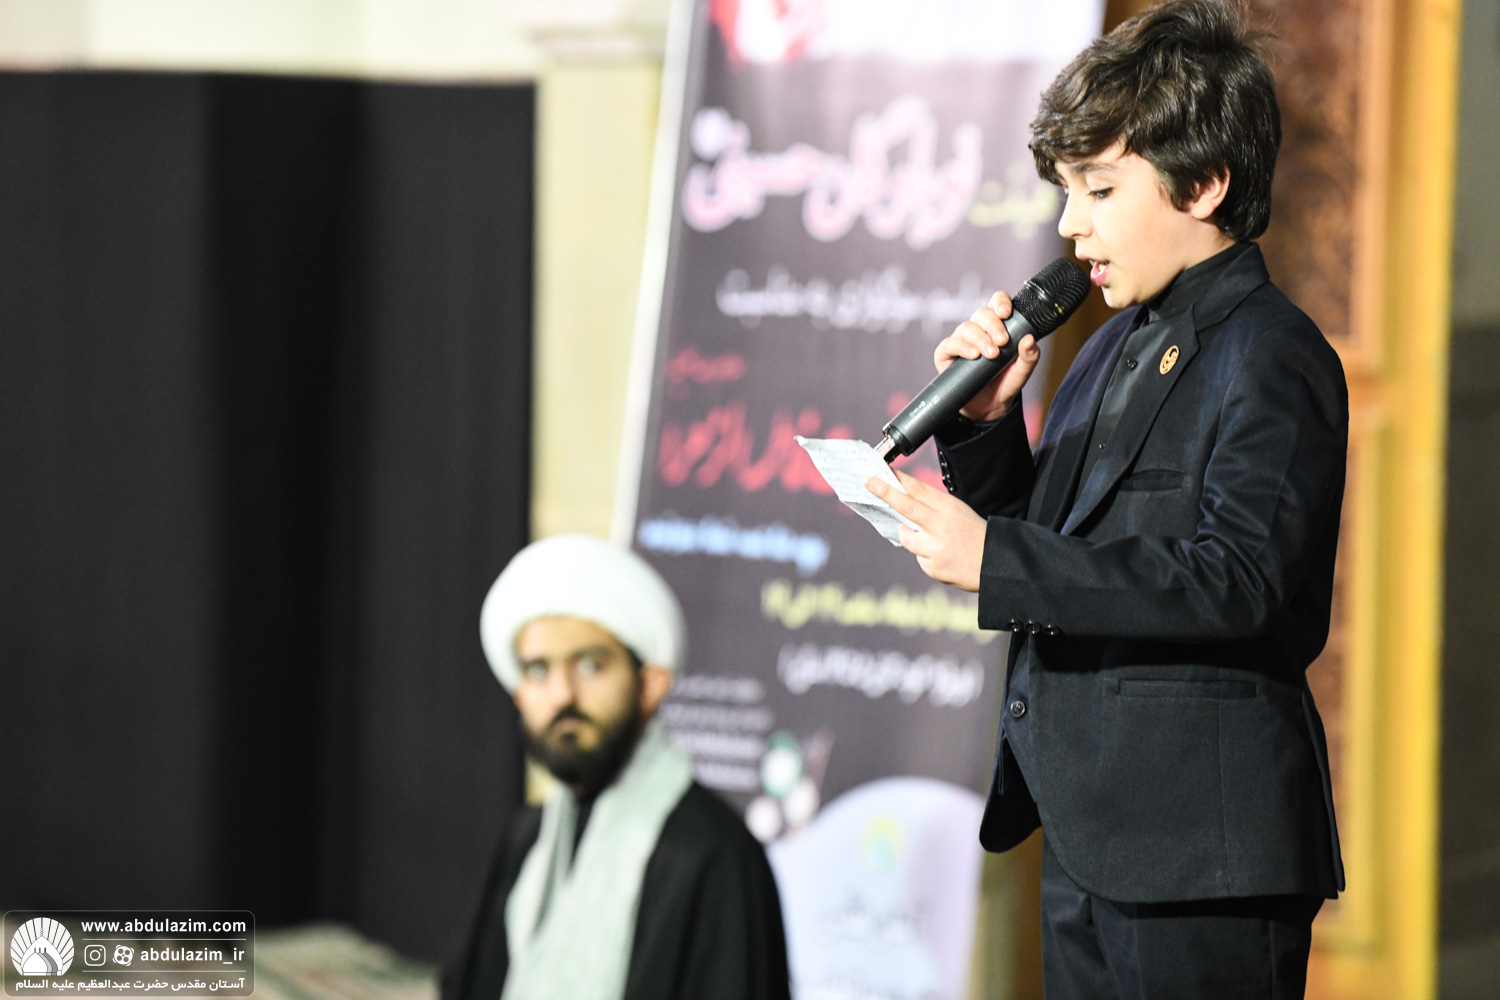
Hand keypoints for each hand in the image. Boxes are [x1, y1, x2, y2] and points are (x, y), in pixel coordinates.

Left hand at [867, 470, 986, 591]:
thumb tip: (902, 501)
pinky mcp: (933, 567)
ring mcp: (935, 548)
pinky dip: (926, 556)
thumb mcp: (959, 512)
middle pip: (906, 506)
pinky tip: (943, 557)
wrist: (995, 565)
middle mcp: (941, 526)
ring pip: (907, 536)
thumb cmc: (975, 535)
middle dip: (885, 492)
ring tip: (934, 540)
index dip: (898, 479)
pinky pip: (919, 557)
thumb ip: (932, 508)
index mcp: (950, 508)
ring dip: (911, 536)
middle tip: (869, 482)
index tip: (881, 472)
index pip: (919, 489)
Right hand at [934, 290, 1040, 421]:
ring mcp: (960, 341)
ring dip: (980, 338)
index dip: (1000, 302)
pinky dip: (961, 347)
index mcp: (997, 326)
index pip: (996, 304)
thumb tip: (1029, 339)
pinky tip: (973, 355)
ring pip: (966, 327)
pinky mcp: (946, 355)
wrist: (989, 407)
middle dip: (993, 325)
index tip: (1006, 313)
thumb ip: (1029, 356)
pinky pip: (949, 344)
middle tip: (1003, 342)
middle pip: (981, 313)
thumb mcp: (1022, 371)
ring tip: (991, 354)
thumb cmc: (1005, 383)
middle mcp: (978, 330)